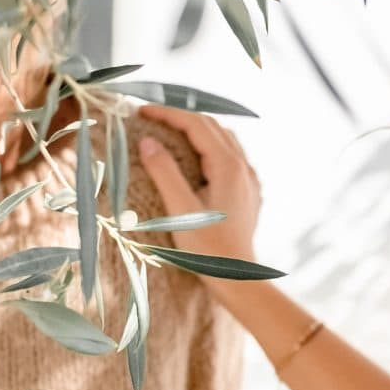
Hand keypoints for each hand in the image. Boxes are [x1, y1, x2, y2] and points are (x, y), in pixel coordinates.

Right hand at [136, 105, 261, 271]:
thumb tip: (147, 141)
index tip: (140, 112)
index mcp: (228, 167)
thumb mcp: (180, 211)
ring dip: (197, 130)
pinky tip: (197, 157)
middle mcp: (244, 167)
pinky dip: (210, 147)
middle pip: (212, 127)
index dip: (167, 114)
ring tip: (170, 131)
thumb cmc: (208, 250)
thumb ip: (164, 172)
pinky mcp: (249, 193)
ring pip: (224, 140)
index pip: (196, 124)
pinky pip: (231, 157)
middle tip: (150, 118)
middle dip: (180, 118)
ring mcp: (249, 180)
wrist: (238, 278)